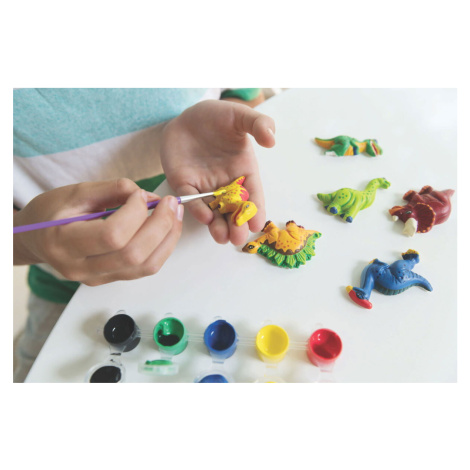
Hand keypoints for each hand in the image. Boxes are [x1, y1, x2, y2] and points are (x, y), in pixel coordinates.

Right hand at [13, 178, 183, 285]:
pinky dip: (162, 248)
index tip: (140, 194)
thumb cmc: (51, 213)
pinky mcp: (111, 279)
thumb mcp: (74, 192)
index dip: (134, 212)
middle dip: (160, 225)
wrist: (36, 238)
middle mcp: (81, 269)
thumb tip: (147, 195)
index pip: (112, 235)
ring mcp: (97, 278)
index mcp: (64, 244)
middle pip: (133, 254)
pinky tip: (166, 229)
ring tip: (175, 214)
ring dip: (168, 238)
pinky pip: (144, 269)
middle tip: (171, 203)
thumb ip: (112, 190)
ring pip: (145, 266)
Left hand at [160, 99, 274, 245]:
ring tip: (222, 238)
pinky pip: (192, 201)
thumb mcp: (240, 116)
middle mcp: (226, 184)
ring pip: (214, 212)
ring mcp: (205, 187)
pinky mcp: (185, 185)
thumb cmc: (217, 116)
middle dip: (237, 226)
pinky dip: (198, 210)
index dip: (256, 210)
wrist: (186, 115)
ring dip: (218, 226)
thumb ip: (258, 124)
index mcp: (244, 171)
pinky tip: (205, 217)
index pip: (253, 195)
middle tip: (238, 238)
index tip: (258, 224)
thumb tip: (272, 140)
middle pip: (234, 210)